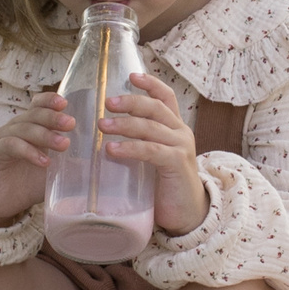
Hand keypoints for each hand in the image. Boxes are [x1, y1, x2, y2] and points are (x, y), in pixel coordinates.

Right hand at [0, 92, 72, 227]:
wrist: (1, 204)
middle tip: (71, 124)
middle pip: (34, 114)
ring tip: (64, 145)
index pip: (38, 105)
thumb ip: (71, 164)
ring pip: (24, 129)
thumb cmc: (28, 184)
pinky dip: (29, 152)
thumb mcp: (54, 172)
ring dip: (45, 135)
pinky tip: (44, 161)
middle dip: (53, 117)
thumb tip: (99, 161)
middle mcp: (15, 128)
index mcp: (30, 126)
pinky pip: (12, 146)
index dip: (50, 100)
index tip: (66, 104)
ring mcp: (3, 139)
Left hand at [102, 72, 207, 236]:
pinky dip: (130, 148)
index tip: (131, 75)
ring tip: (102, 125)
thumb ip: (138, 143)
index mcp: (175, 128)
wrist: (187, 214)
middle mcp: (180, 132)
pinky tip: (112, 150)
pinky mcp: (176, 164)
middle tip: (107, 102)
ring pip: (150, 127)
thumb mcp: (152, 158)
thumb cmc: (163, 186)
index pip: (166, 97)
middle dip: (130, 101)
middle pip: (155, 107)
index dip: (150, 84)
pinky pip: (151, 150)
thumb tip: (103, 133)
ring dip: (124, 124)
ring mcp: (180, 147)